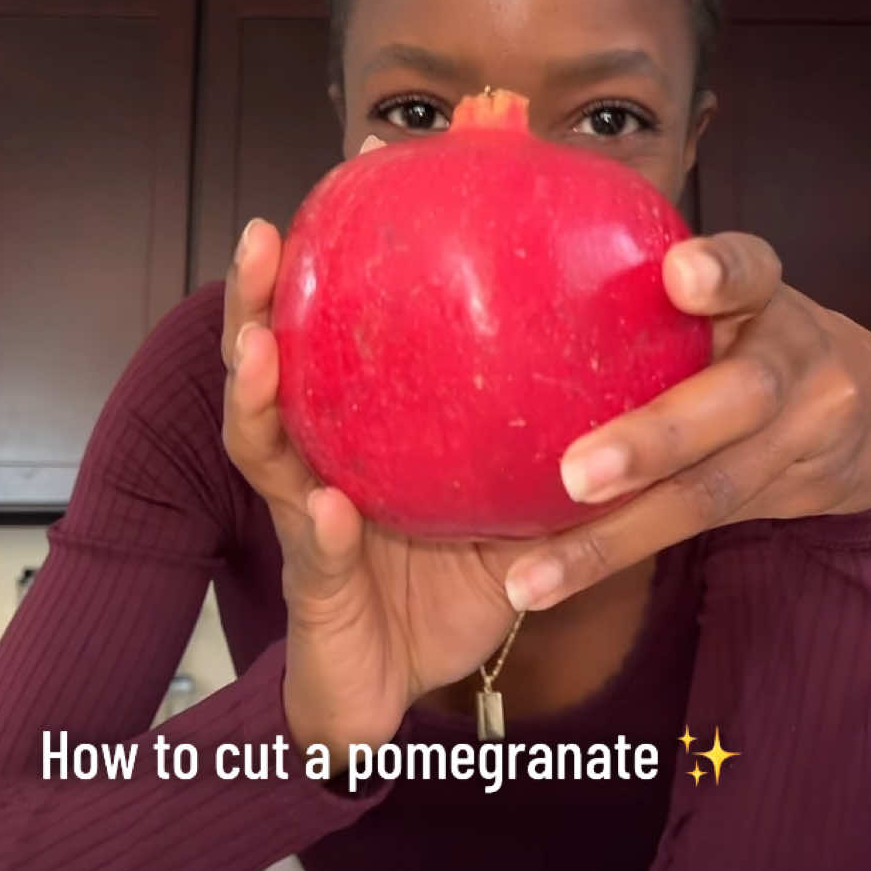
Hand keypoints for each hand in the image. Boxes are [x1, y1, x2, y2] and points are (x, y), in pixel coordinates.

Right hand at [222, 192, 547, 769]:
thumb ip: (533, 447)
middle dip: (255, 303)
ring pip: (263, 448)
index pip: (330, 337)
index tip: (354, 175)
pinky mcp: (316, 592)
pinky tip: (327, 506)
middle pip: (270, 371)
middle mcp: (316, 465)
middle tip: (264, 239)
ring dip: (256, 395)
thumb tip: (615, 378)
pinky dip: (318, 530)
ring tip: (257, 345)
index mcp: (356, 438)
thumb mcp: (502, 507)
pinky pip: (314, 554)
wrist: (400, 695)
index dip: (333, 263)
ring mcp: (304, 525)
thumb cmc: (444, 592)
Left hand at [503, 231, 870, 610]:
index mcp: (763, 295)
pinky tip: (547, 582)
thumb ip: (645, 281)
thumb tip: (509, 234)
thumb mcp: (721, 293)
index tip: (683, 275)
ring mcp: (801, 437)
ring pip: (709, 492)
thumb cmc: (745, 335)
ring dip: (615, 539)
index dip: (722, 273)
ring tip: (534, 576)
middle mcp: (794, 362)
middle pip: (736, 399)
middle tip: (575, 474)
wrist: (865, 413)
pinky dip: (618, 555)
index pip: (751, 272)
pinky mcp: (786, 498)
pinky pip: (694, 530)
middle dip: (656, 440)